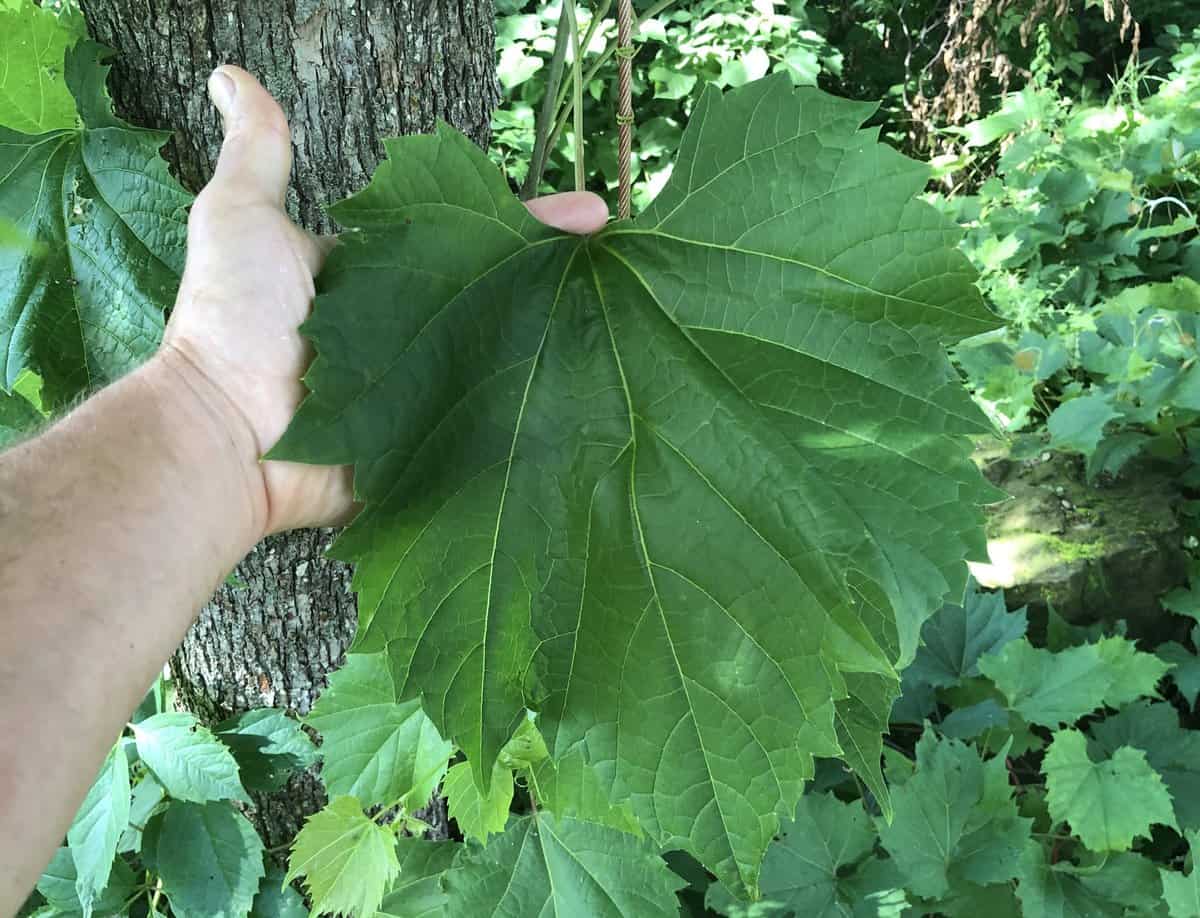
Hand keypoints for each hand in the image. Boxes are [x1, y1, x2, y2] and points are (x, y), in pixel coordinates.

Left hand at [161, 66, 608, 537]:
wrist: (223, 434)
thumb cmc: (233, 321)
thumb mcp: (242, 219)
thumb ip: (257, 156)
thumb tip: (229, 77)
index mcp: (381, 278)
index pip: (465, 237)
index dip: (526, 223)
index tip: (591, 211)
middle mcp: (409, 329)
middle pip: (493, 293)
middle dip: (556, 275)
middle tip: (620, 260)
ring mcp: (423, 388)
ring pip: (501, 355)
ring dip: (557, 337)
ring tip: (623, 316)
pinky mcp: (428, 443)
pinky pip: (489, 424)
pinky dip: (536, 412)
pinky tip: (590, 390)